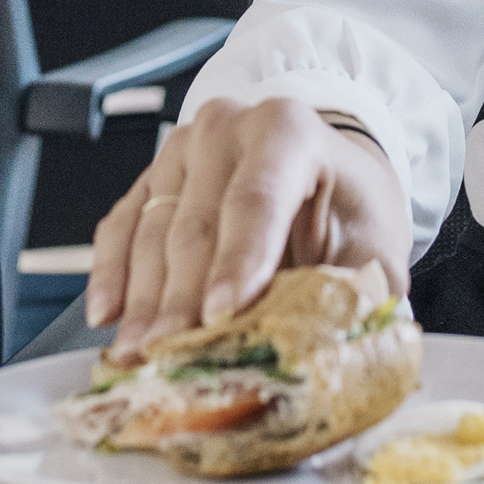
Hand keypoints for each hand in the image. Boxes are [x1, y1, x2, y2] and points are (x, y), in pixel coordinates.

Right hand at [85, 96, 409, 359]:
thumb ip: (360, 289)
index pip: (257, 198)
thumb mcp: (376, 246)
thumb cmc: (350, 211)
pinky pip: (122, 226)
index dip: (239, 259)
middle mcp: (226, 128)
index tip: (222, 314)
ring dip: (143, 300)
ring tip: (138, 355)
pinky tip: (107, 317)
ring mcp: (180, 149)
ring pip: (153, 230)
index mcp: (289, 131)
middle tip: (171, 356)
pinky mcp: (153, 178)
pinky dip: (112, 274)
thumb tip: (337, 338)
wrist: (330, 177)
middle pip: (197, 222)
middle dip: (182, 298)